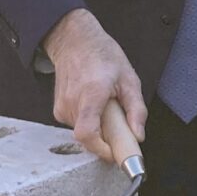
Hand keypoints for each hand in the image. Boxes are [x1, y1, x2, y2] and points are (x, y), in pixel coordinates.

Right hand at [44, 8, 145, 161]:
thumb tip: (138, 135)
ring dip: (99, 128)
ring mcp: (62, 107)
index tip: (115, 154)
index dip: (102, 150)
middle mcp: (73, 102)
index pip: (88, 134)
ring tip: (106, 107)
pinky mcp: (58, 111)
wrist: (75, 41)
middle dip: (107, 138)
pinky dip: (90, 122)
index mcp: (91, 94)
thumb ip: (136, 109)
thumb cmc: (102, 56)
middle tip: (118, 124)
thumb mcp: (129, 79)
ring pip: (84, 133)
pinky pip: (78, 126)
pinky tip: (95, 105)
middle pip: (89, 138)